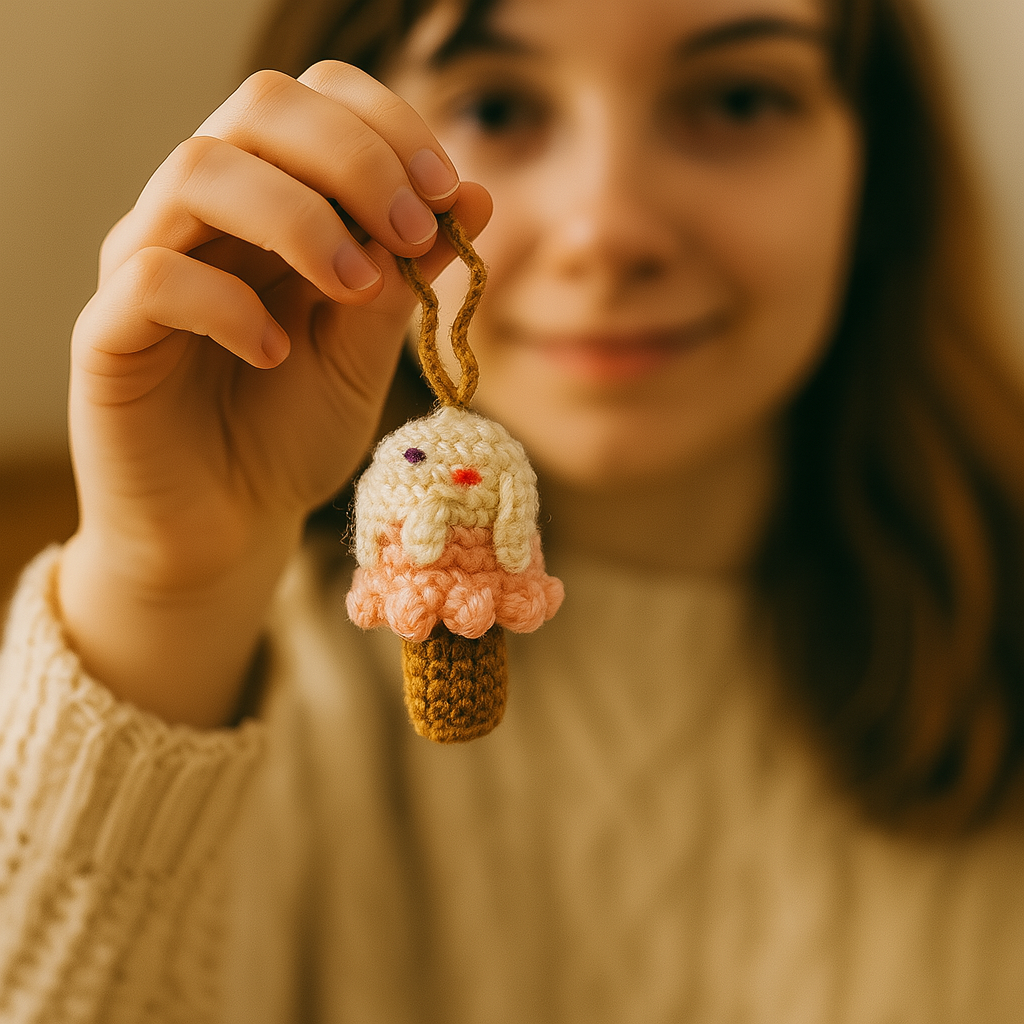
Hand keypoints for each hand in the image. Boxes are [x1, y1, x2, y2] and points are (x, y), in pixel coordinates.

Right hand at [59, 62, 491, 724]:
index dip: (385, 124)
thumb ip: (405, 277)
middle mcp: (203, 216)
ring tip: (356, 290)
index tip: (447, 192)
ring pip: (200, 171)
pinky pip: (155, 279)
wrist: (229, 525)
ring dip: (299, 218)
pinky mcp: (109, 333)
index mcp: (269, 204)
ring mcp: (145, 265)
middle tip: (413, 229)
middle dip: (354, 156)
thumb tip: (474, 194)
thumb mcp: (367, 352)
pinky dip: (230, 305)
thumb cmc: (293, 434)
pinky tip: (276, 353)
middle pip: (259, 106)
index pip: (313, 99)